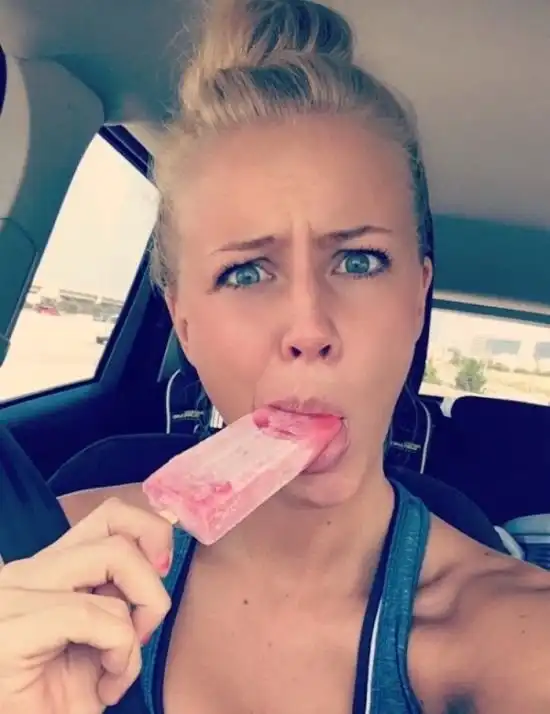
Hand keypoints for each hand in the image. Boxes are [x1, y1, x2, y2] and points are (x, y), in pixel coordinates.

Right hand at [0, 497, 172, 713]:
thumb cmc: (66, 691)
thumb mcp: (104, 629)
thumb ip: (122, 588)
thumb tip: (161, 552)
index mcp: (53, 564)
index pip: (111, 514)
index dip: (151, 532)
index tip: (164, 573)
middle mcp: (30, 568)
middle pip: (118, 527)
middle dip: (151, 581)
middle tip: (145, 629)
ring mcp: (16, 593)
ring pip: (115, 557)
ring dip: (139, 617)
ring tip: (120, 663)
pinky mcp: (12, 628)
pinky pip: (94, 615)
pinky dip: (120, 652)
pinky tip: (106, 685)